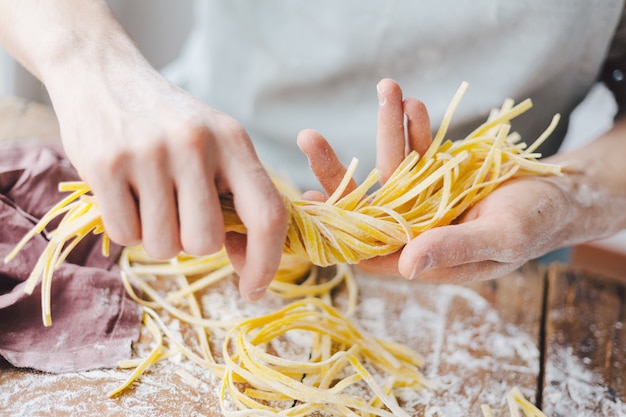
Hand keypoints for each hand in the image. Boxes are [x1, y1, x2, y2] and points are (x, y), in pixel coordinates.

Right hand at [48, 61, 286, 301]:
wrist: (104, 74)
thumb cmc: (169, 121)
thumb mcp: (215, 142)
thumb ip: (237, 195)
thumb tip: (249, 262)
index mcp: (235, 140)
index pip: (267, 215)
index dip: (266, 262)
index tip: (253, 290)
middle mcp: (197, 144)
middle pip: (205, 242)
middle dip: (191, 242)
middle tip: (178, 211)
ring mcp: (150, 153)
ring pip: (164, 246)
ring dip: (156, 236)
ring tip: (148, 195)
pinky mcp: (106, 164)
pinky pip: (125, 235)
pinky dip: (126, 227)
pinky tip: (123, 191)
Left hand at [298, 78, 574, 282]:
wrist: (560, 194)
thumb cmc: (536, 224)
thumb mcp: (501, 238)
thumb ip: (455, 249)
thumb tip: (407, 266)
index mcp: (425, 257)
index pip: (370, 250)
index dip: (339, 230)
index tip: (308, 202)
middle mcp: (417, 229)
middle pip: (367, 204)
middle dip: (340, 171)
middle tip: (309, 139)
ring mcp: (424, 199)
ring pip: (391, 167)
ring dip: (386, 128)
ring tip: (386, 89)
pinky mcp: (436, 173)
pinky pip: (417, 149)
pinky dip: (413, 126)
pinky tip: (410, 103)